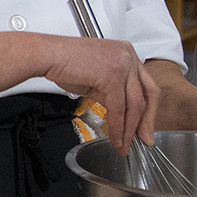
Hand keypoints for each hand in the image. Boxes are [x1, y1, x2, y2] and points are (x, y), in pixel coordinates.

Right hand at [41, 35, 160, 156]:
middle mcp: (128, 56)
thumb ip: (112, 92)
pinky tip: (114, 136)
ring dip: (129, 128)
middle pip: (148, 94)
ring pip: (134, 104)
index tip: (145, 126)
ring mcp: (122, 65)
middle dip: (146, 121)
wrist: (47, 55)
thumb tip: (120, 113)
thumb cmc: (65, 63)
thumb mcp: (97, 77)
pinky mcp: (112, 76)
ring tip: (124, 143)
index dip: (149, 109)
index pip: (147, 85)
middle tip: (143, 139)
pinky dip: (116, 126)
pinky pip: (118, 108)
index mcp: (127, 53)